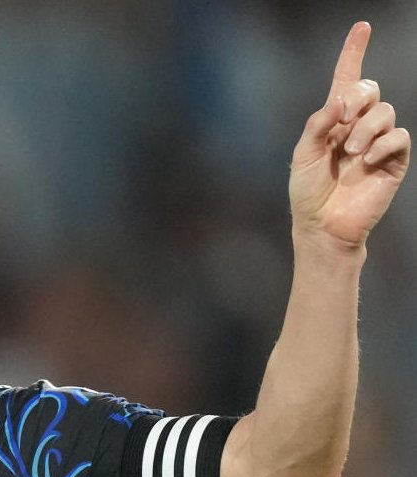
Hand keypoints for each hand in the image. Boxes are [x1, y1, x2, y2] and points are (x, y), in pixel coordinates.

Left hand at [289, 22, 409, 248]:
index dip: (354, 53)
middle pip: (370, 89)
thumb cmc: (307, 191)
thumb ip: (318, 123)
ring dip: (365, 128)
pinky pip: (398, 138)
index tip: (361, 27)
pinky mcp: (393, 161)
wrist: (322, 224)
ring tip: (350, 153)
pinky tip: (366, 160)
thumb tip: (339, 99)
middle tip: (342, 120)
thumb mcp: (303, 153)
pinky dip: (382, 145)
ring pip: (386, 112)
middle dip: (358, 97)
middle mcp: (358, 126)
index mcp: (334, 120)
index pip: (347, 79)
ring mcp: (377, 143)